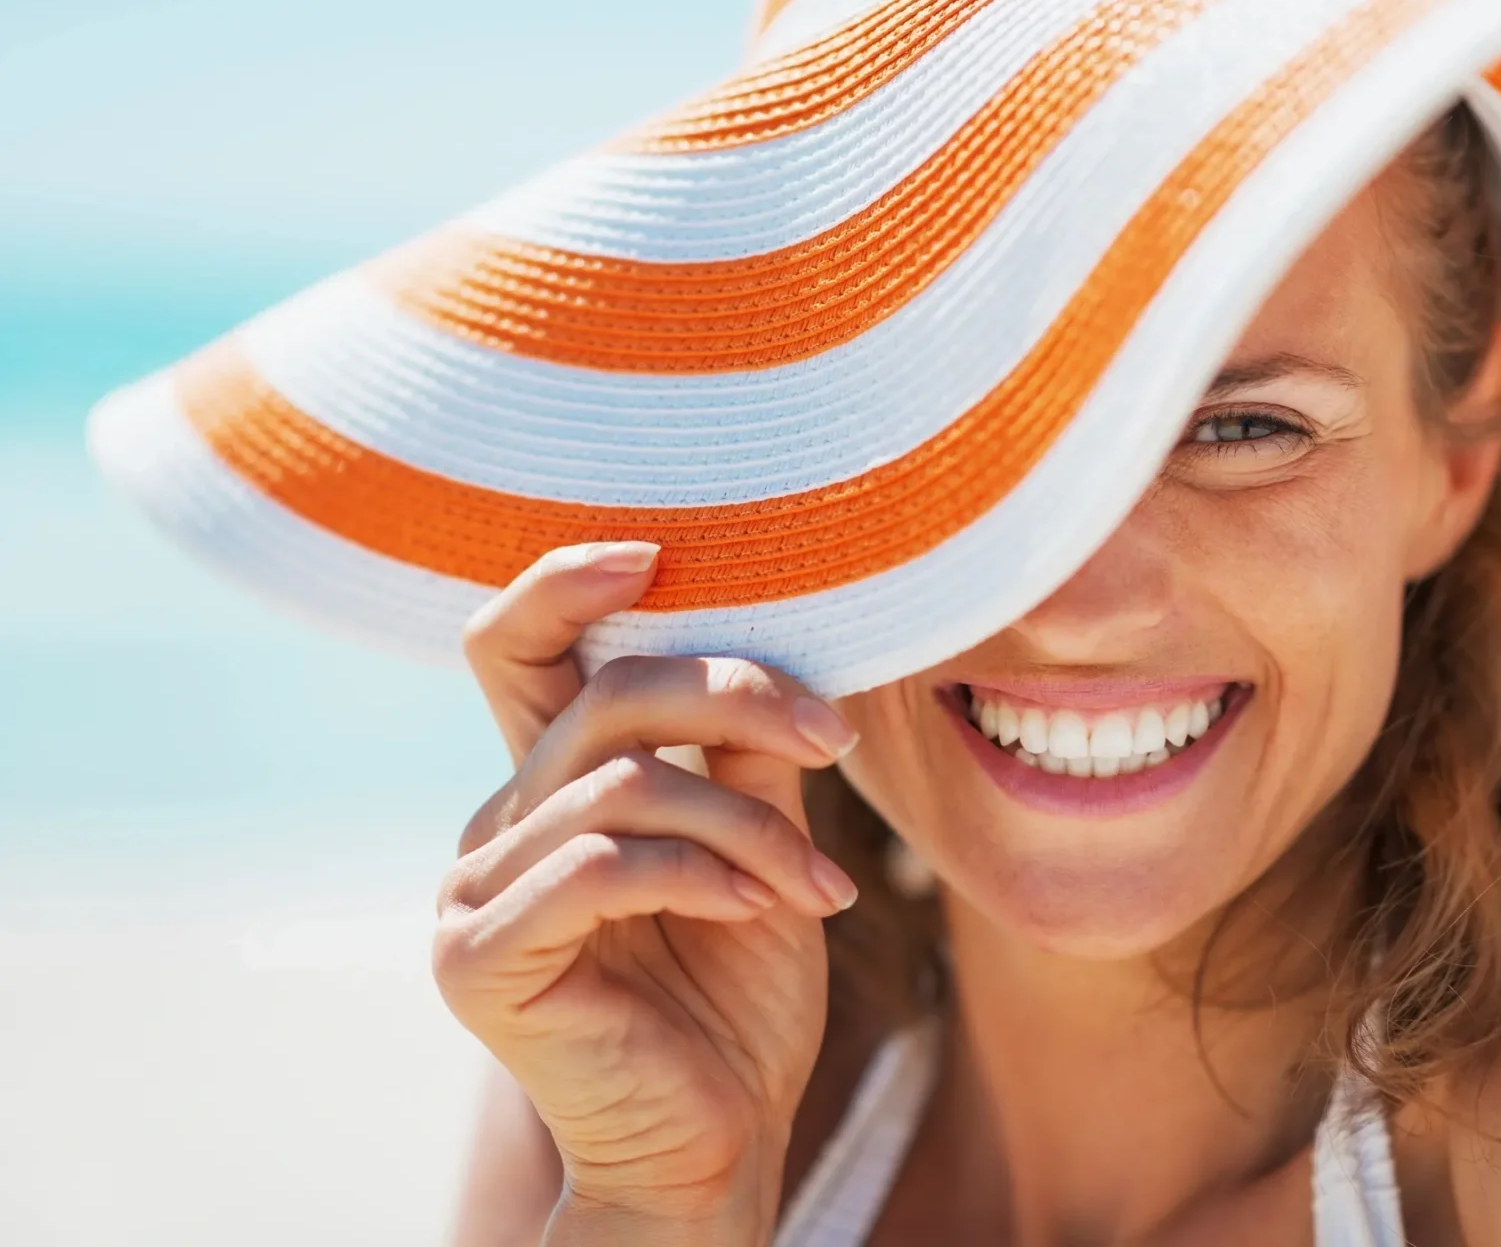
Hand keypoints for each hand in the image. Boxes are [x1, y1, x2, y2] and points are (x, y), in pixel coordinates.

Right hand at [434, 543, 858, 1237]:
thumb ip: (743, 752)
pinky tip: (759, 913)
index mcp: (548, 786)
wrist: (718, 1143)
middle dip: (735, 696)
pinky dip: (701, 873)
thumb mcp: (757, 846)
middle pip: (604, 696)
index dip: (564, 583)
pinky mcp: (480, 959)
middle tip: (831, 742)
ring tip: (820, 888)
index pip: (516, 647)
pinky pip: (602, 865)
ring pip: (622, 782)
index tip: (656, 555)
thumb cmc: (738, 994)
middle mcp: (494, 825)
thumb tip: (774, 645)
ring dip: (748, 823)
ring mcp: (472, 892)